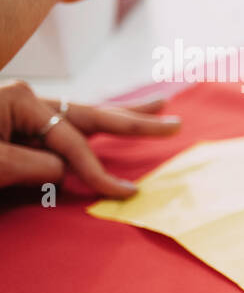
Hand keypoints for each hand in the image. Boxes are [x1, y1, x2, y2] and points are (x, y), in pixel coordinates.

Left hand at [0, 80, 179, 197]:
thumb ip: (40, 166)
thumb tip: (67, 173)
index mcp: (23, 101)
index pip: (75, 144)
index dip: (99, 171)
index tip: (127, 192)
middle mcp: (28, 99)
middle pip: (95, 114)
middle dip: (138, 121)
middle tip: (175, 124)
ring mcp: (23, 108)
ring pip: (84, 114)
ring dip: (123, 115)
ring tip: (159, 106)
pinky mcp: (17, 120)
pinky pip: (66, 122)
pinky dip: (93, 122)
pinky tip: (108, 119)